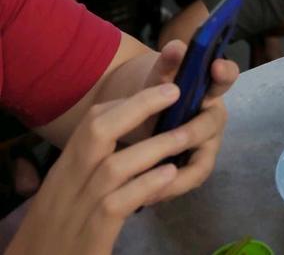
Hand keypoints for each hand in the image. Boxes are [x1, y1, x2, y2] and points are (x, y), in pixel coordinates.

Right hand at [7, 48, 236, 254]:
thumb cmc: (53, 235)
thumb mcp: (65, 196)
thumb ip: (89, 169)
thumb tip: (123, 144)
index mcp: (62, 170)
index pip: (90, 123)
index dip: (123, 103)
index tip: (154, 93)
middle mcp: (66, 185)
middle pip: (98, 132)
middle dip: (139, 106)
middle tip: (174, 91)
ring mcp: (78, 211)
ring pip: (114, 167)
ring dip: (154, 147)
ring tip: (186, 135)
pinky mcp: (92, 237)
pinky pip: (118, 204)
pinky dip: (145, 185)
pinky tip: (170, 175)